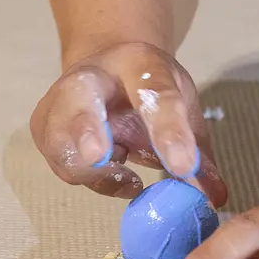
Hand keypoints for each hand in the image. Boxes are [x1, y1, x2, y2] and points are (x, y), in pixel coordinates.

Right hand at [29, 41, 225, 204]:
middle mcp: (90, 75)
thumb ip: (196, 148)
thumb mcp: (181, 104)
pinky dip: (90, 179)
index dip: (168, 130)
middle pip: (80, 97)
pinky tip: (115, 172)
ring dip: (93, 171)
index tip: (184, 166)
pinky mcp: (43, 128)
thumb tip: (214, 196)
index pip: (153, 91)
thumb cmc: (148, 88)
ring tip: (128, 175)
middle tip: (100, 155)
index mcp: (137, 61)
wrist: (106, 67)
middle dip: (85, 127)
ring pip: (60, 141)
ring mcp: (59, 100)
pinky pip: (60, 164)